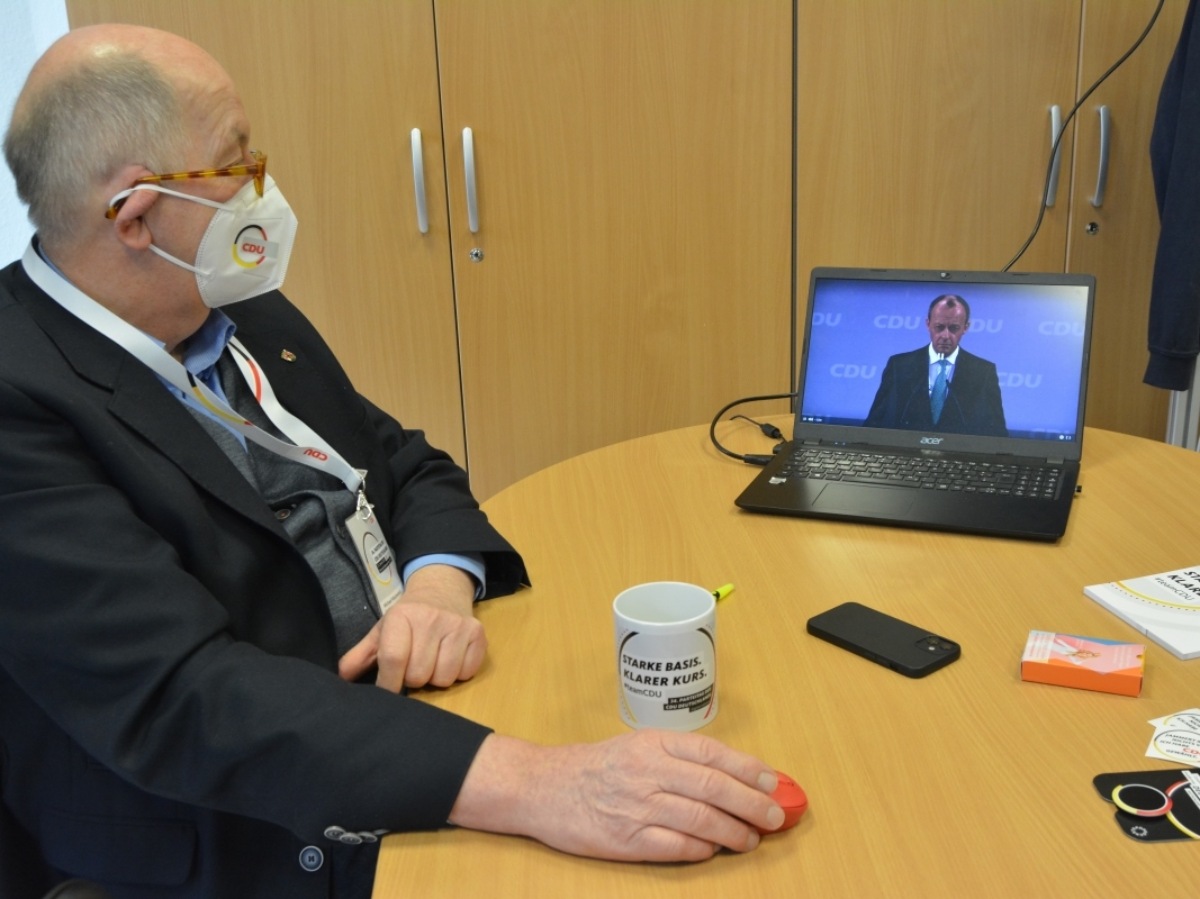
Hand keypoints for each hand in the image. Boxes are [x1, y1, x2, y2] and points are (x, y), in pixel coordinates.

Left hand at [338, 564, 485, 690]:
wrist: (443, 590)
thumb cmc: (408, 617)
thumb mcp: (382, 630)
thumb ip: (361, 655)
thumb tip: (340, 679)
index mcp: (402, 617)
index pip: (394, 660)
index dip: (388, 683)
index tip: (388, 689)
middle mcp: (431, 618)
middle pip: (419, 674)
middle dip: (413, 678)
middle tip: (413, 666)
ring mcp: (457, 626)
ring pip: (444, 678)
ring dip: (436, 678)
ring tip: (432, 662)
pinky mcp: (478, 634)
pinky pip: (467, 673)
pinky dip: (458, 673)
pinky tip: (451, 658)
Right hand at [448, 730, 785, 860]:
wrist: (543, 786)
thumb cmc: (597, 766)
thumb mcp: (639, 746)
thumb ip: (680, 759)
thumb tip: (732, 777)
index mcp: (655, 744)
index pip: (714, 754)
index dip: (749, 769)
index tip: (774, 783)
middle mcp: (649, 771)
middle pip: (714, 788)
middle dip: (751, 804)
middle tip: (774, 817)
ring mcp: (638, 805)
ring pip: (700, 819)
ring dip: (732, 833)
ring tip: (749, 840)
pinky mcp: (625, 838)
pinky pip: (673, 845)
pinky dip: (699, 849)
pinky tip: (711, 851)